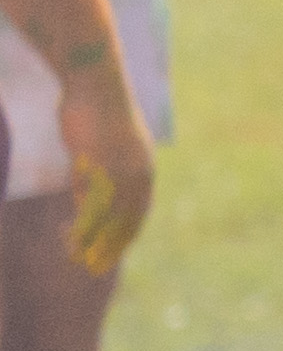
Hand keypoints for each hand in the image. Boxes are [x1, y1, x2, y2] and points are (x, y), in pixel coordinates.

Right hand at [46, 66, 148, 277]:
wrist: (95, 81)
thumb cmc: (93, 110)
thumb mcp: (97, 150)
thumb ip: (94, 177)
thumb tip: (83, 203)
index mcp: (144, 169)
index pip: (139, 212)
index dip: (125, 235)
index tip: (113, 253)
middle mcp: (140, 174)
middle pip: (127, 221)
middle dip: (112, 247)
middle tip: (95, 268)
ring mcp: (122, 171)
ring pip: (110, 218)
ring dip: (94, 241)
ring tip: (77, 258)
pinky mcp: (103, 165)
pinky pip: (93, 203)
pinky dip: (82, 224)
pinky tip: (69, 237)